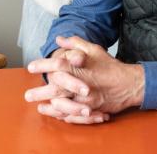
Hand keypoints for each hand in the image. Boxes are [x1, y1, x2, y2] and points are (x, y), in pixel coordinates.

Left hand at [27, 36, 144, 120]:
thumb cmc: (110, 66)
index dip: (43, 65)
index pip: (58, 64)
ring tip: (40, 107)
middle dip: (40, 92)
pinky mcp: (91, 110)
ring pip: (63, 105)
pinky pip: (74, 115)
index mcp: (81, 67)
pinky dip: (63, 116)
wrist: (129, 84)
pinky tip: (56, 114)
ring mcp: (86, 99)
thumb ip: (75, 44)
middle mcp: (82, 84)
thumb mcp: (94, 50)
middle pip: (56, 89)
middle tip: (27, 95)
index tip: (31, 67)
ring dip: (50, 108)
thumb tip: (59, 39)